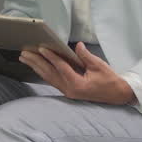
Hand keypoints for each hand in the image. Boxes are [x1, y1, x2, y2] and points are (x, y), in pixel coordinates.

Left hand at [17, 42, 135, 104]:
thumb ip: (86, 56)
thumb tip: (76, 46)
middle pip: (49, 73)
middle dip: (36, 62)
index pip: (61, 68)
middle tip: (24, 53)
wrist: (117, 95)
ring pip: (48, 77)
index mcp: (77, 84)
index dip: (51, 57)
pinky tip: (35, 66)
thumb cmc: (110, 80)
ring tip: (24, 58)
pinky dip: (43, 72)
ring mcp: (67, 91)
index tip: (41, 48)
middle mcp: (69, 89)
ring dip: (36, 67)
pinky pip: (52, 80)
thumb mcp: (99, 66)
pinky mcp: (67, 90)